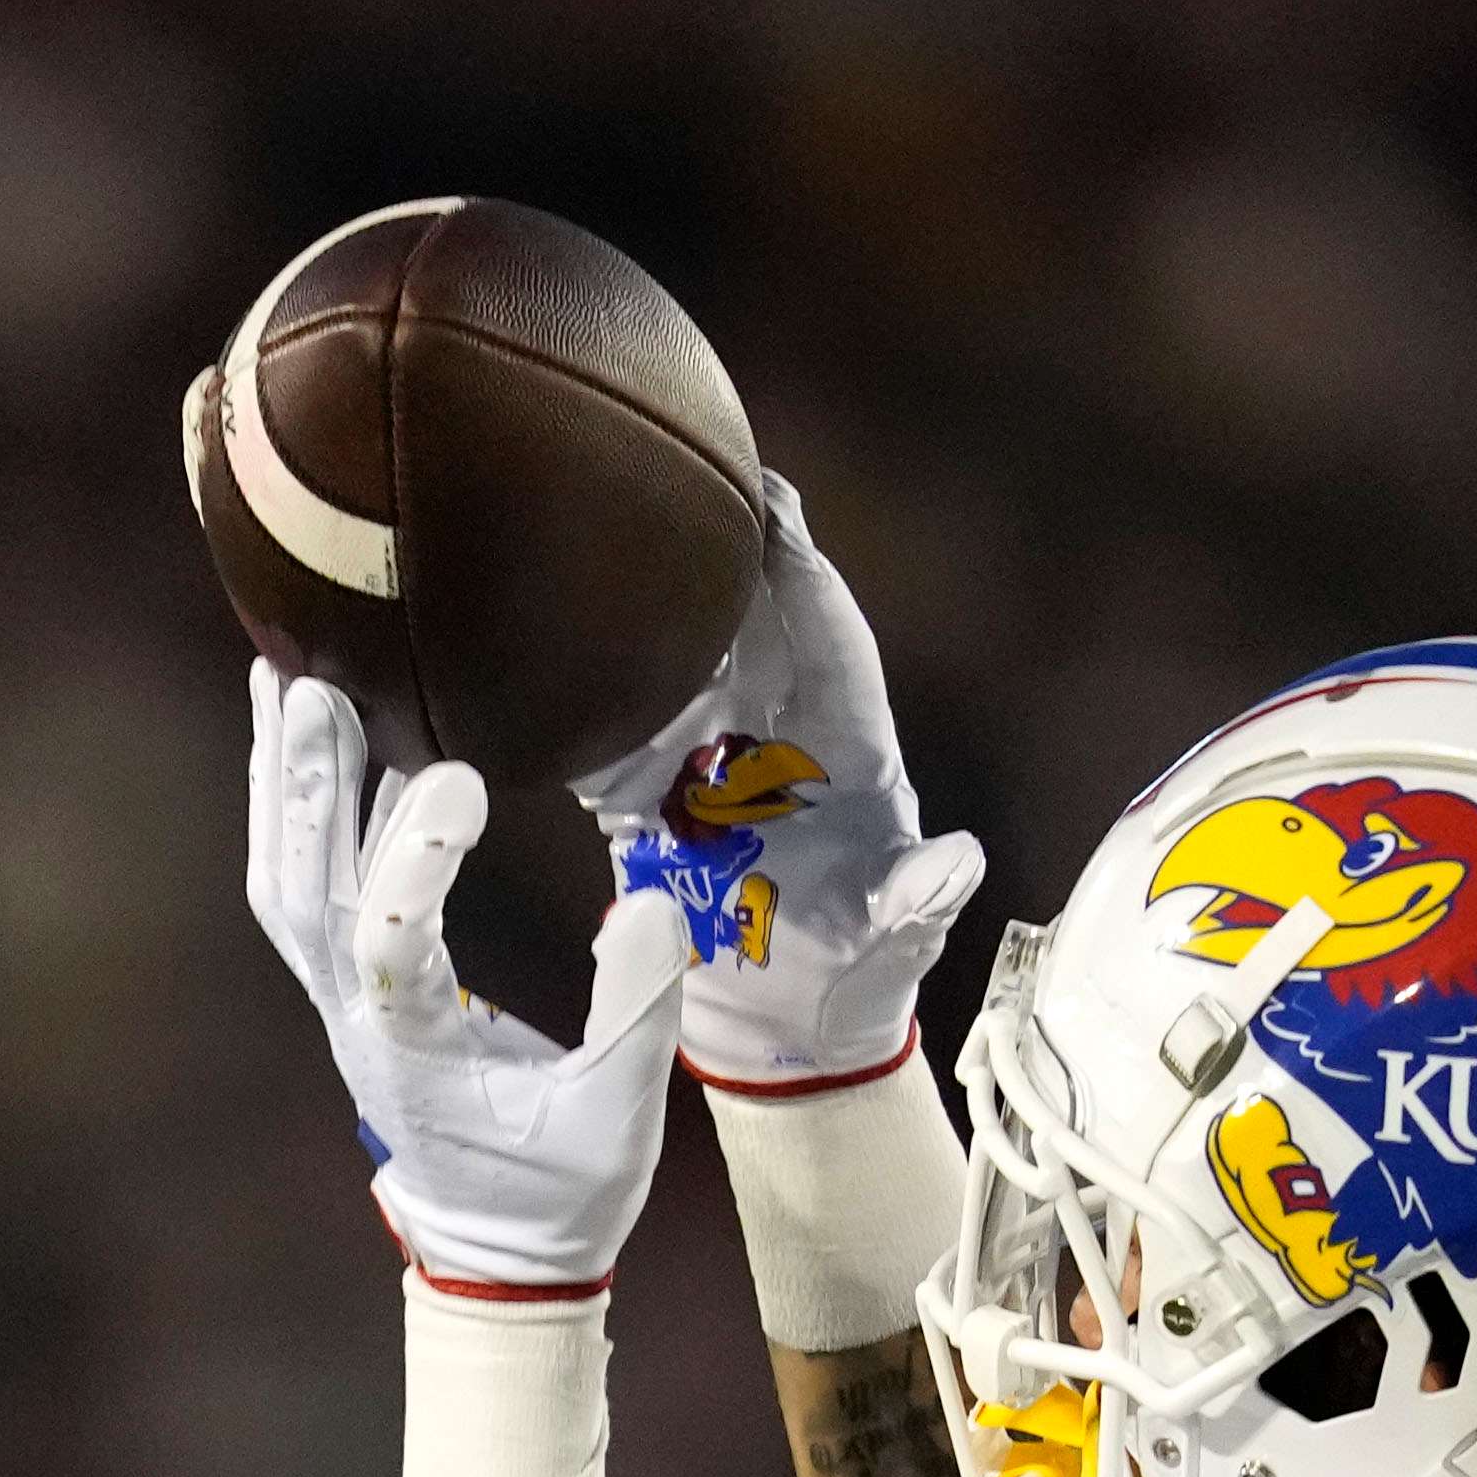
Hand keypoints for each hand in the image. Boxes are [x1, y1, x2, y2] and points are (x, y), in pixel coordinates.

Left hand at [243, 667, 692, 1293]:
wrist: (496, 1256)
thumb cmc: (560, 1191)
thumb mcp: (620, 1116)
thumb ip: (638, 1014)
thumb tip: (652, 905)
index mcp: (416, 1048)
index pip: (390, 938)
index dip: (415, 854)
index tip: (454, 772)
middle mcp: (353, 1018)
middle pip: (306, 888)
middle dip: (309, 787)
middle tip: (315, 685)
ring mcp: (336, 1004)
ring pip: (286, 882)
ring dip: (282, 785)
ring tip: (283, 681)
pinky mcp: (343, 992)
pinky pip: (296, 893)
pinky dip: (289, 815)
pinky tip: (298, 746)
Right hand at [584, 478, 988, 1098]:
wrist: (791, 1032)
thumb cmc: (864, 972)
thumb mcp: (899, 935)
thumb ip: (924, 896)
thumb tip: (958, 860)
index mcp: (847, 742)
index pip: (825, 626)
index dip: (797, 562)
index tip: (768, 494)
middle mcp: (773, 728)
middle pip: (739, 609)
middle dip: (708, 535)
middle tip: (662, 444)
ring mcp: (704, 752)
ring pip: (666, 647)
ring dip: (631, 595)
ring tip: (577, 511)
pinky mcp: (642, 790)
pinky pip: (601, 718)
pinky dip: (567, 685)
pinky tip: (518, 635)